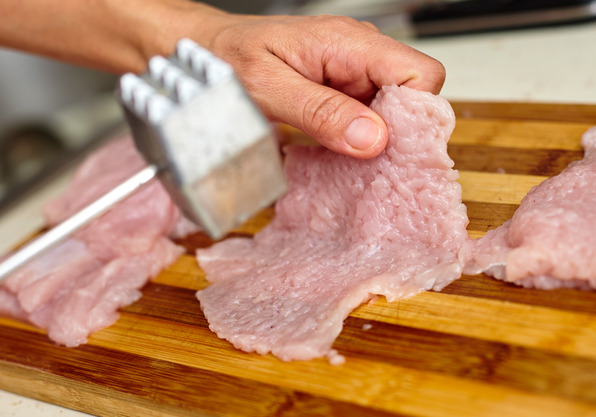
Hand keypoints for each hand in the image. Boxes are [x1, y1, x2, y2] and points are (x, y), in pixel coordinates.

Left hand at [199, 14, 445, 157]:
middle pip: (413, 97)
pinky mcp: (341, 91)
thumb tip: (372, 138)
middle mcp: (359, 53)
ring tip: (341, 158)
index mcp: (348, 43)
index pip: (421, 75)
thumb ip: (319, 112)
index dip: (415, 115)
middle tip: (361, 163)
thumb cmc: (227, 58)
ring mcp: (352, 72)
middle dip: (396, 135)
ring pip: (393, 111)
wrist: (205, 50)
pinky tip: (334, 151)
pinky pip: (368, 117)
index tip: (387, 149)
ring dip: (374, 141)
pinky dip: (356, 139)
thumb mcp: (267, 88)